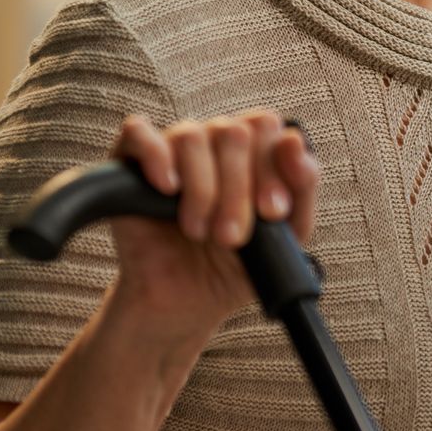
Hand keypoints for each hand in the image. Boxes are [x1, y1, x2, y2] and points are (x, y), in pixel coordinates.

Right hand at [105, 110, 319, 349]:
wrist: (185, 304)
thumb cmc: (237, 264)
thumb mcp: (288, 234)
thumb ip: (303, 186)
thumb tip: (294, 139)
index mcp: (252, 150)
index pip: (267, 126)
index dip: (273, 168)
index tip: (271, 214)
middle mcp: (213, 141)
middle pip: (234, 131)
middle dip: (238, 191)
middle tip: (231, 237)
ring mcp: (171, 148)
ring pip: (193, 136)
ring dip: (203, 191)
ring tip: (198, 232)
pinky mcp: (128, 164)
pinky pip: (138, 133)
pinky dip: (156, 157)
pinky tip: (168, 189)